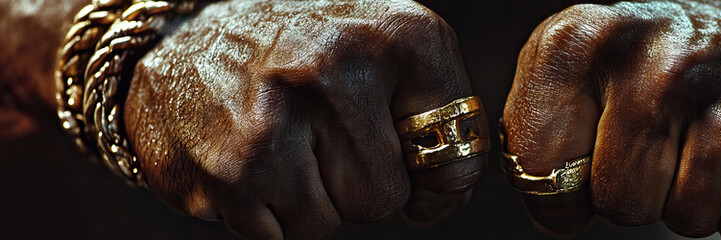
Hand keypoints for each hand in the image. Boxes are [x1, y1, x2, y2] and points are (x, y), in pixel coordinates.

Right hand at [123, 0, 485, 237]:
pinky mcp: (223, 172)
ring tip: (283, 140)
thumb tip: (435, 203)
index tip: (404, 149)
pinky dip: (266, 213)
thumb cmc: (309, 48)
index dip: (434, 172)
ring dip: (310, 200)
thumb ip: (441, 108)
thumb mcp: (393, 43)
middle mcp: (329, 72)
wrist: (185, 34)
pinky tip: (250, 159)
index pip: (454, 159)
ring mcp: (270, 126)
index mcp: (393, 36)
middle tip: (321, 132)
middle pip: (383, 199)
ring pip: (325, 224)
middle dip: (358, 181)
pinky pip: (274, 237)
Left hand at [503, 0, 720, 237]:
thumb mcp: (596, 55)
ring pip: (676, 219)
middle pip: (614, 201)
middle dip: (635, 188)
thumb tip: (552, 208)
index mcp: (590, 39)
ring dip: (690, 197)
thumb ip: (547, 118)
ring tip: (710, 140)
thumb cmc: (684, 55)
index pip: (537, 162)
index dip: (556, 184)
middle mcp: (658, 68)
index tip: (580, 166)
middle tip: (665, 140)